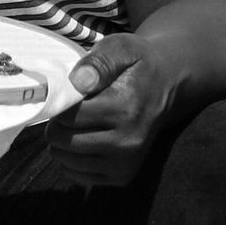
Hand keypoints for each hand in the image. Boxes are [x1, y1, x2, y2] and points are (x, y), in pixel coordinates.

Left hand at [40, 32, 184, 188]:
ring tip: (73, 125)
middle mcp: (129, 141)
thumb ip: (99, 61)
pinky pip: (78, 176)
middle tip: (68, 109)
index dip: (60, 102)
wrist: (168, 85)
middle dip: (57, 124)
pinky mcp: (123, 177)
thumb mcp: (122, 47)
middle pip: (66, 140)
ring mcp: (126, 163)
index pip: (70, 115)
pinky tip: (80, 141)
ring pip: (68, 161)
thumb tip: (78, 82)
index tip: (67, 93)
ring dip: (61, 143)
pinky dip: (70, 160)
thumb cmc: (138, 63)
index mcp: (127, 108)